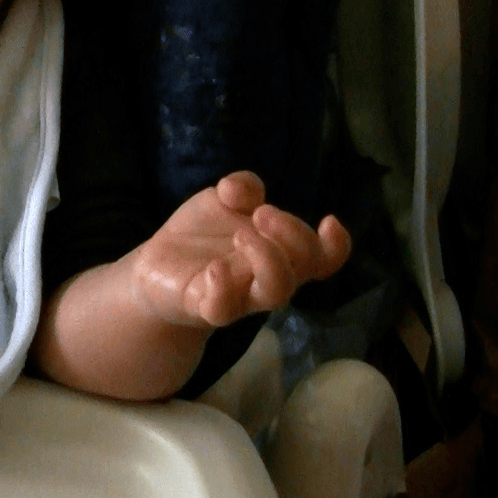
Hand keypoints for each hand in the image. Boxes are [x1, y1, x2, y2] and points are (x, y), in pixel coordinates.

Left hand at [132, 172, 350, 328]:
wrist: (158, 266)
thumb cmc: (202, 234)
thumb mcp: (219, 200)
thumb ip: (240, 188)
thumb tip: (240, 190)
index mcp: (281, 250)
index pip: (324, 257)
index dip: (338, 245)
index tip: (328, 220)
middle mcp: (268, 276)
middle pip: (305, 266)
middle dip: (293, 234)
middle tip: (261, 213)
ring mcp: (241, 295)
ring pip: (277, 292)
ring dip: (268, 257)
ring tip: (241, 235)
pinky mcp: (207, 307)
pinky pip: (224, 310)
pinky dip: (223, 288)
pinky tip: (213, 268)